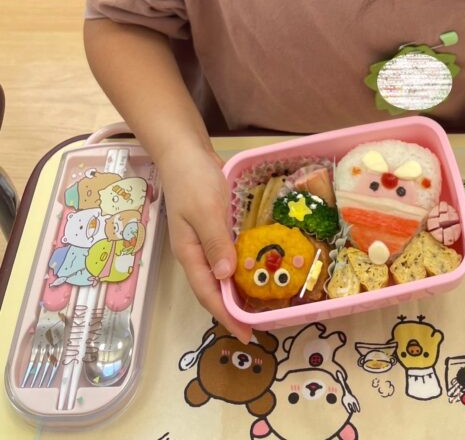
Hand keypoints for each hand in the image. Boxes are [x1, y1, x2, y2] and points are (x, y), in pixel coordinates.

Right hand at [159, 142, 250, 342]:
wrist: (184, 151)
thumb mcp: (205, 210)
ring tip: (258, 305)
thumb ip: (215, 242)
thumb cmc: (192, 179)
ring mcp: (202, 240)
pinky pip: (226, 256)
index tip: (247, 334)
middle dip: (232, 310)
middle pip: (212, 289)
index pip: (208, 293)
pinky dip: (238, 268)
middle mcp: (195, 252)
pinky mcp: (212, 228)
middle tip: (258, 325)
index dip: (226, 316)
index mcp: (189, 253)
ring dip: (236, 291)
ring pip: (219, 274)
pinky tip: (253, 269)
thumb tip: (226, 276)